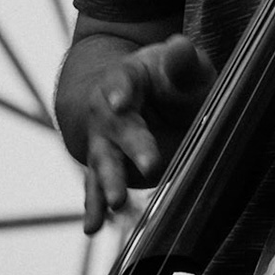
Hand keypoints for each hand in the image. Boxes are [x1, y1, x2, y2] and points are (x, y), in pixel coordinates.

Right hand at [80, 34, 216, 233]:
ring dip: (109, 182)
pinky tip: (92, 227)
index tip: (120, 102)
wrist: (137, 93)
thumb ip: (181, 60)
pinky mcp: (108, 165)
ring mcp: (104, 140)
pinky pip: (97, 186)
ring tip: (115, 201)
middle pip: (117, 127)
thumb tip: (180, 47)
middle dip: (132, 146)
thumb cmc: (167, 77)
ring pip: (104, 161)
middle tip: (151, 164)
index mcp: (127, 77)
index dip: (120, 90)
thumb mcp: (179, 63)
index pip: (122, 80)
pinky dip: (95, 205)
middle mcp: (108, 110)